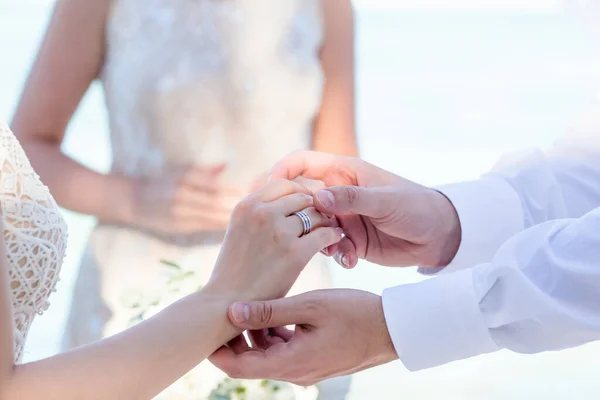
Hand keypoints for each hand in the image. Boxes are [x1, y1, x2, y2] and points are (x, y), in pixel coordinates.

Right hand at [132, 164, 242, 233]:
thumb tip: (226, 165)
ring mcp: (181, 211)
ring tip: (250, 217)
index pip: (215, 184)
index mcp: (185, 177)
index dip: (235, 189)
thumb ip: (205, 171)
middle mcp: (183, 193)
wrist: (134, 200)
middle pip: (217, 200)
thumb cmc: (163, 182)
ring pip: (213, 215)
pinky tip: (235, 226)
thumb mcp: (181, 171)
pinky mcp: (180, 225)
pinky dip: (221, 225)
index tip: (251, 191)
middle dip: (237, 203)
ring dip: (232, 216)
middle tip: (257, 206)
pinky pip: (206, 226)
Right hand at [205, 179, 341, 301]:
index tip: (305, 206)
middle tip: (321, 219)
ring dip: (325, 221)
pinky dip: (333, 236)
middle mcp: (262, 213)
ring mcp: (278, 232)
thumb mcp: (239, 230)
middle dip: (314, 207)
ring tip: (328, 230)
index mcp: (247, 205)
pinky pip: (324, 234)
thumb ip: (259, 212)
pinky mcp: (294, 253)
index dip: (299, 193)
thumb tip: (285, 201)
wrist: (226, 304)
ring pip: (316, 214)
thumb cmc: (234, 271)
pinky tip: (333, 241)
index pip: (283, 184)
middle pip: (302, 197)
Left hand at [209, 289, 397, 385]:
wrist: (391, 329)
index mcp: (290, 362)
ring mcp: (305, 368)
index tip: (207, 328)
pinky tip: (277, 311)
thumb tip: (232, 311)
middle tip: (227, 309)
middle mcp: (294, 372)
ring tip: (253, 304)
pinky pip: (284, 350)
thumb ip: (270, 311)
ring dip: (256, 333)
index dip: (217, 351)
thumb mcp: (309, 307)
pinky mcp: (313, 359)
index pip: (239, 367)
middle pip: (251, 361)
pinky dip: (274, 333)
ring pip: (267, 353)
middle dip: (235, 338)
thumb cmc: (353, 314)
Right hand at [269, 151, 461, 267]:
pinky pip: (330, 246)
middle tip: (296, 232)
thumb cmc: (416, 206)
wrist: (439, 236)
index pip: (302, 163)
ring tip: (336, 249)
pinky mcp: (350, 240)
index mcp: (344, 172)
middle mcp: (339, 193)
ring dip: (317, 239)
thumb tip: (317, 199)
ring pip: (313, 227)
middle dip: (297, 215)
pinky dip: (336, 254)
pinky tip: (351, 261)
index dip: (282, 171)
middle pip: (302, 199)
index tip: (270, 189)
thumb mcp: (385, 200)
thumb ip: (352, 199)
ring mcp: (343, 217)